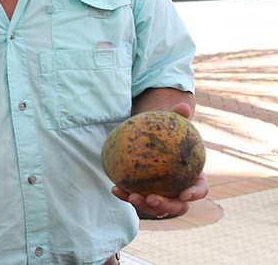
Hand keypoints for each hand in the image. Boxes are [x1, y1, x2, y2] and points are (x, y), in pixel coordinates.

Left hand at [112, 102, 209, 217]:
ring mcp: (162, 195)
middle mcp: (179, 191)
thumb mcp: (173, 123)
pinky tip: (115, 188)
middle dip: (165, 206)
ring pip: (156, 207)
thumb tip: (182, 106)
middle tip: (151, 198)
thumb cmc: (167, 132)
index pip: (200, 189)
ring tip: (130, 195)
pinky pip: (136, 198)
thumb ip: (179, 117)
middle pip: (178, 206)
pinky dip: (126, 195)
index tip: (184, 194)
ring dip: (143, 205)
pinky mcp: (144, 194)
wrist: (152, 139)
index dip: (194, 194)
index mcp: (193, 177)